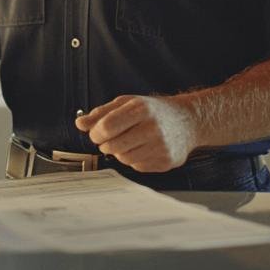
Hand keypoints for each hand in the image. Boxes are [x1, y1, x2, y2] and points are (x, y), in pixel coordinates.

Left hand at [75, 94, 196, 172]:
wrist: (188, 120)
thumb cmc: (154, 111)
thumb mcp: (127, 103)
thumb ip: (101, 113)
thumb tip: (80, 124)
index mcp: (141, 109)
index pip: (107, 126)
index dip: (96, 133)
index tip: (97, 133)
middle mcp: (153, 128)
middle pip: (113, 146)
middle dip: (106, 144)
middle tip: (112, 139)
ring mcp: (161, 146)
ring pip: (124, 159)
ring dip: (121, 152)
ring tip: (130, 142)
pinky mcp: (166, 161)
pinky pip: (138, 167)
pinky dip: (135, 159)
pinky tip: (143, 149)